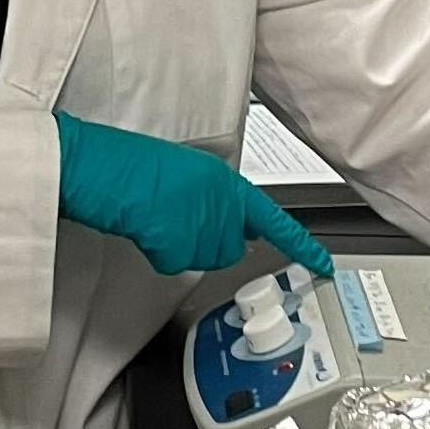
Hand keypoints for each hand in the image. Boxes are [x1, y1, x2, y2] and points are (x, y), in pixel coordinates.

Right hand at [53, 114, 333, 279]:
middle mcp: (224, 206)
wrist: (106, 168)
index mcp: (228, 183)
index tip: (323, 264)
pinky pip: (176, 263)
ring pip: (203, 258)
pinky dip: (160, 252)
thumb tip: (221, 222)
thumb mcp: (187, 171)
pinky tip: (147, 228)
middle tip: (173, 219)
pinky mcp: (182, 247)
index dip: (301, 245)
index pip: (274, 220)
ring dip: (181, 247)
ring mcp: (204, 227)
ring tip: (156, 218)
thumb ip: (214, 196)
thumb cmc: (135, 164)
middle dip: (206, 242)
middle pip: (229, 247)